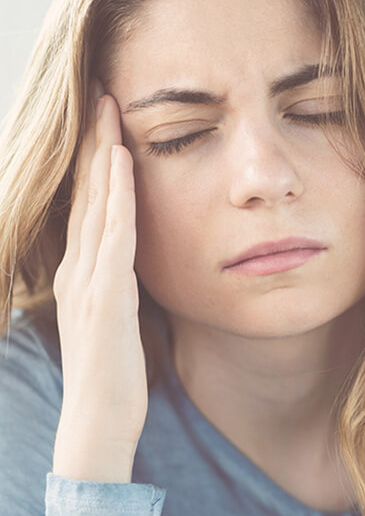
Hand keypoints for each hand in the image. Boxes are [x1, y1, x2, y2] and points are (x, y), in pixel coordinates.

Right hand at [52, 83, 146, 481]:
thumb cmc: (114, 372)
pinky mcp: (105, 296)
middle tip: (102, 95)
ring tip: (110, 109)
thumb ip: (120, 285)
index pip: (90, 205)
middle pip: (88, 193)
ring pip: (97, 203)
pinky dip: (117, 195)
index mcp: (84, 273)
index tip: (109, 122)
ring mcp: (88, 279)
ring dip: (104, 154)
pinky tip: (123, 162)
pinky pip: (113, 234)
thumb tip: (134, 260)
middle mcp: (79, 267)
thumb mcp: (117, 318)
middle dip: (96, 142)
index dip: (97, 162)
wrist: (98, 420)